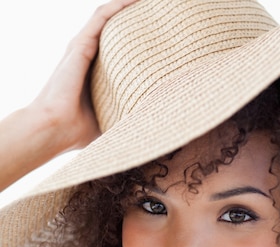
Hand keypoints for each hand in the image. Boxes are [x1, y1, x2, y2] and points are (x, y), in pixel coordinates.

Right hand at [0, 0, 137, 190]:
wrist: (55, 129)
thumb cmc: (77, 131)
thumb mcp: (111, 122)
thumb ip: (127, 119)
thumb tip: (152, 127)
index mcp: (93, 73)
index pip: (116, 49)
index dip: (134, 40)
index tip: (157, 37)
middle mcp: (87, 56)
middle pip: (113, 29)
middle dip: (132, 18)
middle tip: (155, 13)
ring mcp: (82, 49)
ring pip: (106, 18)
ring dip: (124, 6)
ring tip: (144, 0)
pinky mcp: (79, 47)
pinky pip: (100, 19)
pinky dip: (116, 7)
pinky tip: (132, 1)